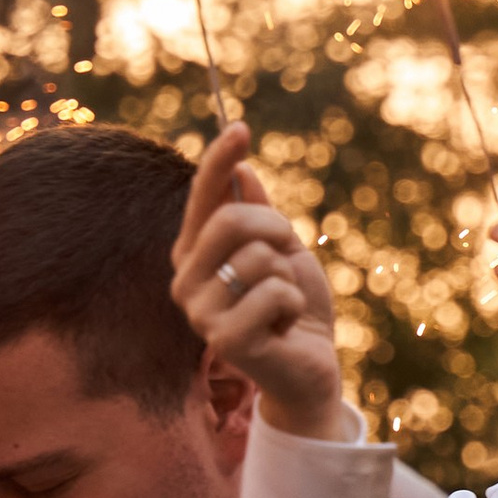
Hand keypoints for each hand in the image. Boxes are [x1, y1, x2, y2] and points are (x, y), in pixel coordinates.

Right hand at [172, 129, 344, 440]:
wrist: (311, 369)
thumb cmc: (294, 309)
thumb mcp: (282, 251)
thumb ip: (258, 214)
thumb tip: (241, 169)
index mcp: (196, 255)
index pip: (203, 198)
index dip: (219, 161)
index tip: (240, 127)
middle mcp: (186, 281)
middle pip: (232, 219)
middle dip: (277, 231)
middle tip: (287, 261)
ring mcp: (201, 313)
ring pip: (260, 257)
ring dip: (289, 277)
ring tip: (283, 305)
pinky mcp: (224, 340)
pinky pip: (274, 292)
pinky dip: (294, 304)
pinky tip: (285, 328)